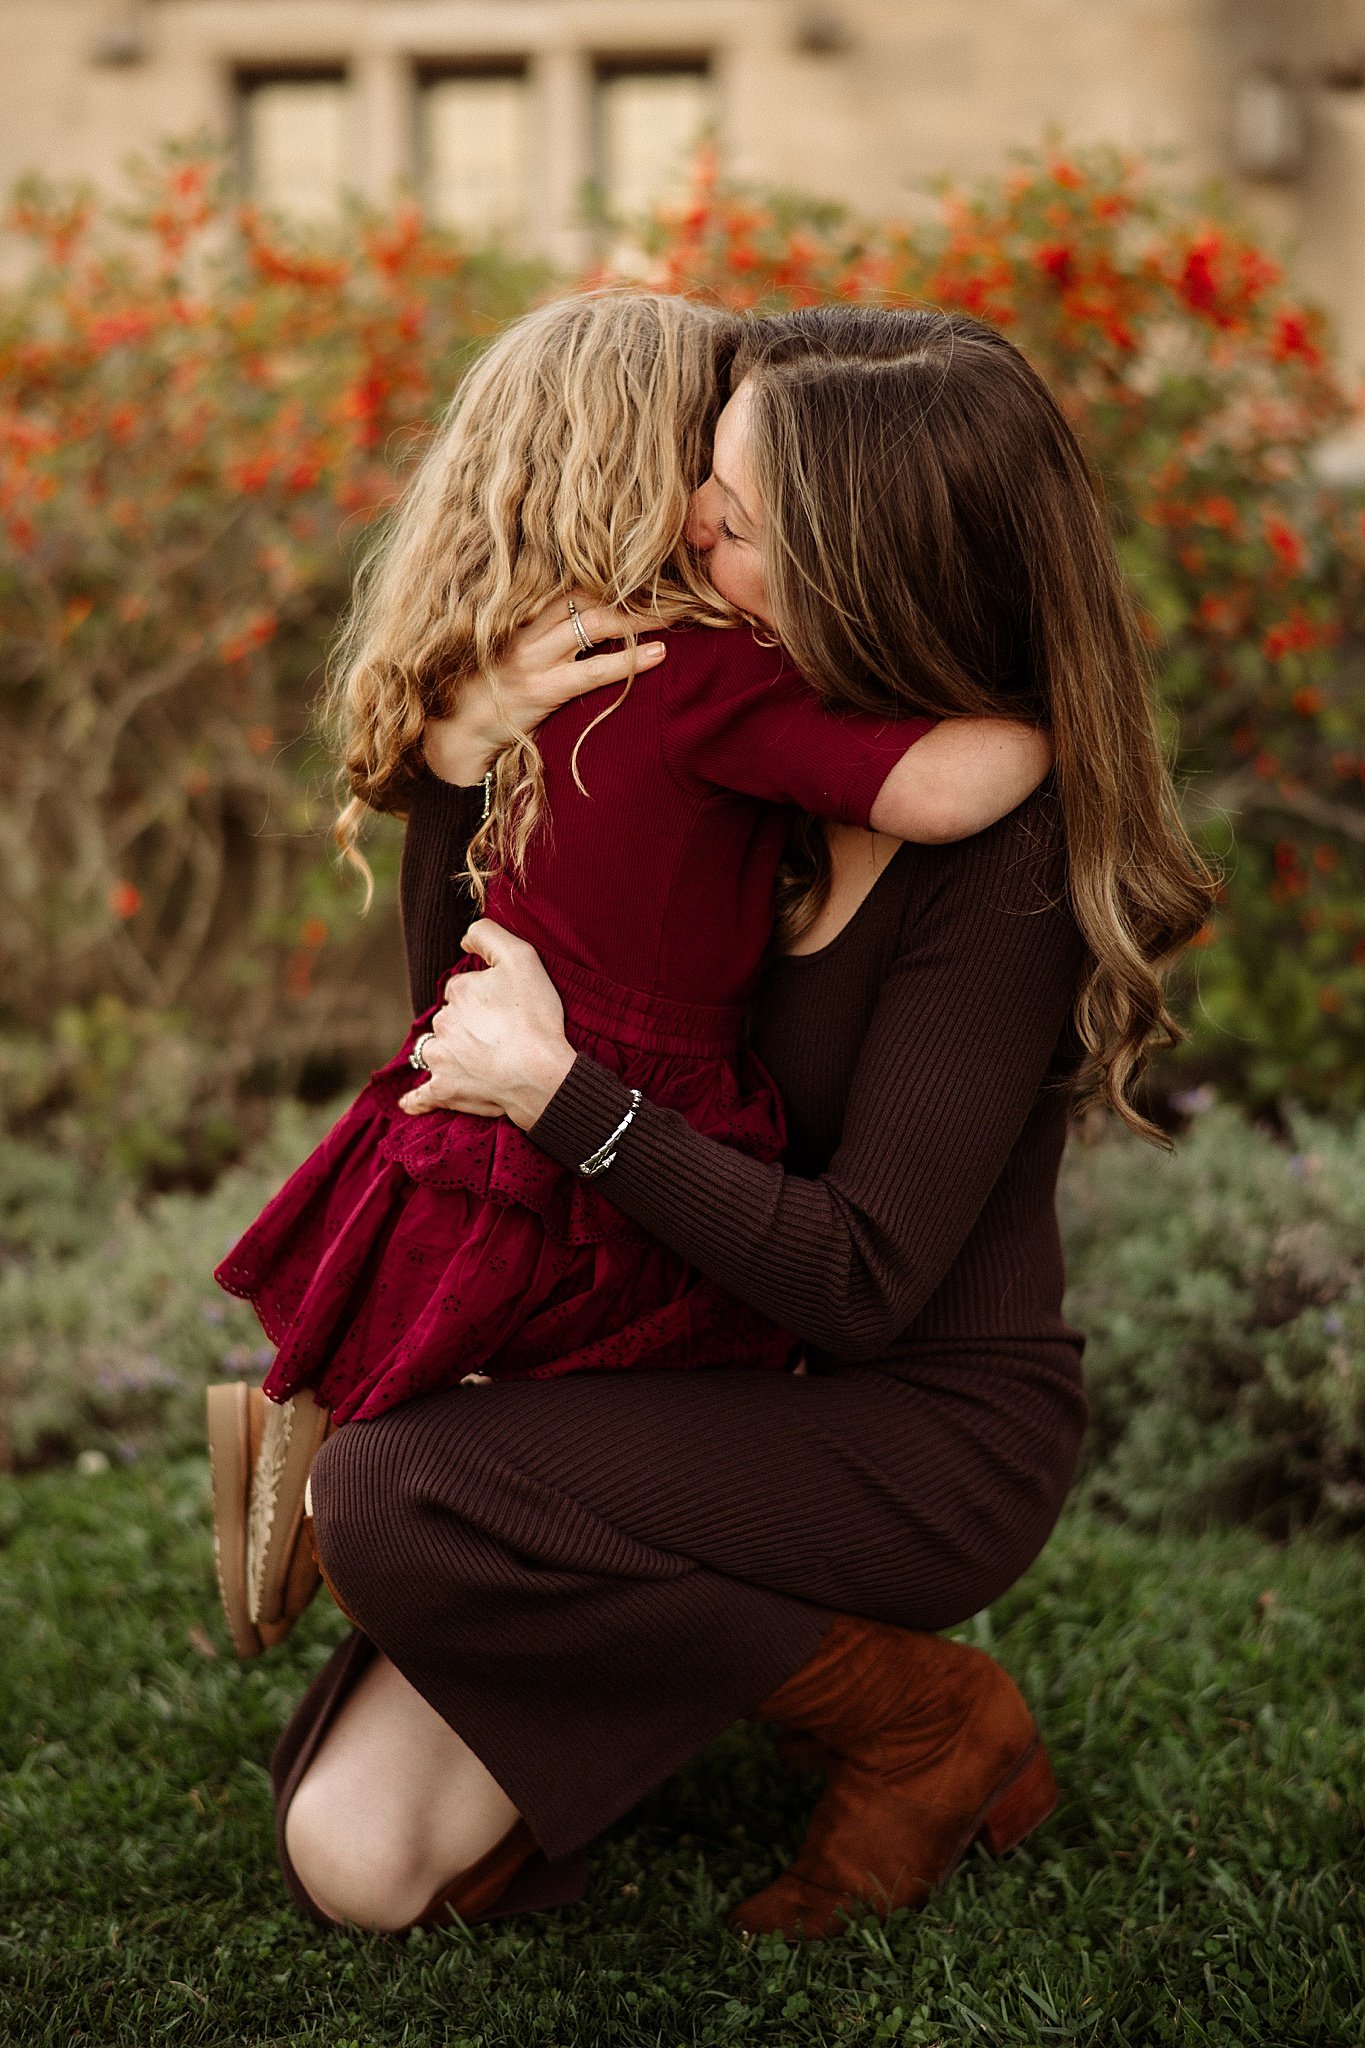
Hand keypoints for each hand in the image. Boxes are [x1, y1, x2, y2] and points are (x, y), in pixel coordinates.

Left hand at [397, 920, 576, 1130]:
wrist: (542, 1075)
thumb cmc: (536, 1017)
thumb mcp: (522, 958)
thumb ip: (489, 935)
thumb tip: (465, 938)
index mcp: (458, 991)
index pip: (464, 989)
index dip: (486, 997)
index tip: (507, 1009)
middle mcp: (442, 1023)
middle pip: (450, 1019)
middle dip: (468, 1025)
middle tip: (501, 1037)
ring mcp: (440, 1059)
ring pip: (437, 1050)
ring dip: (449, 1054)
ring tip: (479, 1064)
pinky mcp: (444, 1090)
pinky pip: (423, 1095)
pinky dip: (418, 1099)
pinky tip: (411, 1102)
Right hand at [423, 592, 667, 784]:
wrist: (453, 732)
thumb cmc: (484, 692)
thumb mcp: (507, 650)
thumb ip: (539, 631)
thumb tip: (585, 615)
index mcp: (520, 615)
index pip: (573, 583)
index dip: (612, 575)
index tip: (647, 570)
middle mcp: (527, 629)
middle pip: (589, 594)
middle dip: (633, 590)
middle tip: (674, 587)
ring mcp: (533, 659)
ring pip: (596, 623)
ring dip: (641, 617)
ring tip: (678, 614)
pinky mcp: (541, 690)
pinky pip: (593, 671)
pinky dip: (630, 660)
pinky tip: (658, 653)